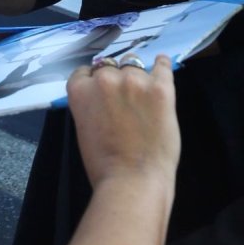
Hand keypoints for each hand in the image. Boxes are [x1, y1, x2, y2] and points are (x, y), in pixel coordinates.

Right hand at [68, 54, 179, 189]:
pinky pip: (162, 66)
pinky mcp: (160, 88)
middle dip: (115, 80)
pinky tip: (161, 64)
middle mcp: (105, 79)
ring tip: (143, 94)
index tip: (102, 91)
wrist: (132, 180)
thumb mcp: (84, 131)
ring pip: (134, 65)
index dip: (94, 80)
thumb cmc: (104, 166)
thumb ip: (91, 108)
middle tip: (124, 101)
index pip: (85, 72)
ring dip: (136, 76)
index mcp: (81, 91)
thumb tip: (104, 100)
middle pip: (110, 67)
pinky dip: (161, 64)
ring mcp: (134, 81)